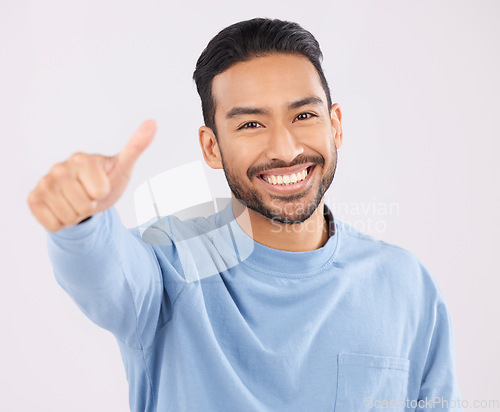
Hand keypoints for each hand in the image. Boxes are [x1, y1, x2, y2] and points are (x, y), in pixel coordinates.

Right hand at [27, 120, 156, 231]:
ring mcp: (43, 183)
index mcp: (80, 158)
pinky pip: (52, 224)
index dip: (103, 194)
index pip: (99, 192)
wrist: (86, 196)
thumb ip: (136, 147)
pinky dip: (61, 222)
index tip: (101, 186)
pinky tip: (63, 208)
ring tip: (77, 202)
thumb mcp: (123, 167)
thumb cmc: (107, 180)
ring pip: (68, 217)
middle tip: (89, 196)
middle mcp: (58, 168)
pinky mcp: (33, 199)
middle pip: (83, 206)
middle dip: (90, 206)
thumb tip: (153, 123)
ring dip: (76, 215)